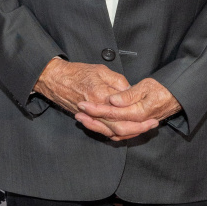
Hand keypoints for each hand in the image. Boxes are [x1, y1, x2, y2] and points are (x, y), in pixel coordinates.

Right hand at [35, 58, 158, 139]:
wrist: (55, 79)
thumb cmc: (77, 72)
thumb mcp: (101, 71)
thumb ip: (118, 83)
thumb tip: (131, 92)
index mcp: (101, 96)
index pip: (124, 110)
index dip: (139, 114)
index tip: (152, 113)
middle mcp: (96, 110)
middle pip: (120, 127)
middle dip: (138, 128)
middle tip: (152, 125)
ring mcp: (90, 117)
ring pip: (111, 132)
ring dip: (128, 133)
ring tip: (142, 130)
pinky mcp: (86, 120)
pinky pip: (102, 132)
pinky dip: (114, 134)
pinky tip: (125, 133)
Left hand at [76, 77, 178, 141]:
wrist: (176, 97)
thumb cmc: (162, 90)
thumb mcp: (147, 86)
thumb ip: (129, 94)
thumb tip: (113, 100)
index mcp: (139, 112)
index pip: (113, 113)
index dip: (97, 109)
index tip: (83, 104)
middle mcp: (137, 123)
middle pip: (111, 126)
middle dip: (93, 120)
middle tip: (78, 112)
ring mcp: (137, 128)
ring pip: (114, 133)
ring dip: (97, 127)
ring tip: (82, 119)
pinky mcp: (136, 128)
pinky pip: (119, 136)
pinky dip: (106, 132)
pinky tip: (97, 126)